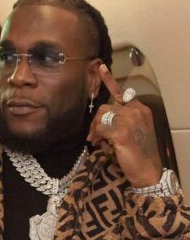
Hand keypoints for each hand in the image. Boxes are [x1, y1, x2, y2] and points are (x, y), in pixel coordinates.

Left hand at [87, 65, 162, 186]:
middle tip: (92, 137)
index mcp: (140, 109)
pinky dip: (98, 139)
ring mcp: (129, 120)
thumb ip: (118, 122)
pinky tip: (103, 147)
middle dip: (94, 122)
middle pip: (104, 108)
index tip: (100, 68)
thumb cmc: (138, 154)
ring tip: (98, 143)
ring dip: (95, 132)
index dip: (109, 80)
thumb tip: (99, 124)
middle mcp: (136, 111)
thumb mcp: (131, 133)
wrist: (147, 171)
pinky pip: (100, 130)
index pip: (121, 92)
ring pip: (101, 119)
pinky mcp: (122, 132)